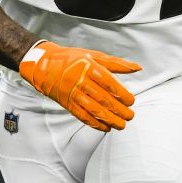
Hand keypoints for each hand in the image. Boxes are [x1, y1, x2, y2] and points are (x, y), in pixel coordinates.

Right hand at [17, 40, 140, 132]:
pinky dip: (94, 123)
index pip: (108, 83)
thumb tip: (137, 68)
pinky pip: (81, 115)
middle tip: (130, 116)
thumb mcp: (94, 55)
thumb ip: (117, 63)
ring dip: (109, 119)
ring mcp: (72, 92)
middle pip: (102, 98)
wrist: (44, 64)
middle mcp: (80, 80)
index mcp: (89, 66)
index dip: (121, 94)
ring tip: (121, 125)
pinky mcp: (66, 103)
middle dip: (118, 110)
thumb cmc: (73, 58)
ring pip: (93, 109)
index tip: (131, 101)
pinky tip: (105, 128)